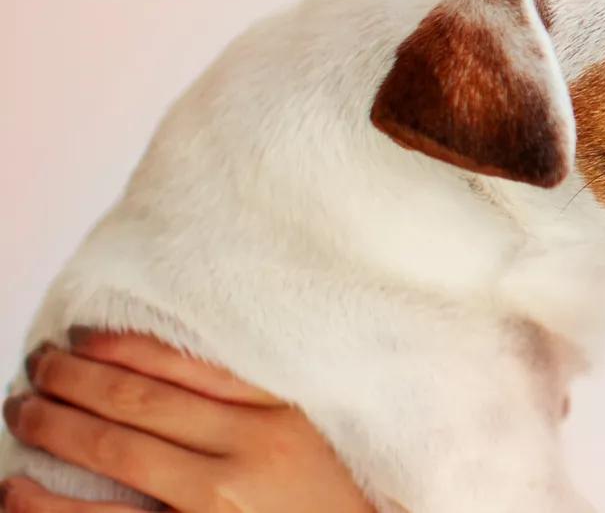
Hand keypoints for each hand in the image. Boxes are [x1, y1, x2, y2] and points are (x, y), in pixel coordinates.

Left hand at [3, 330, 375, 512]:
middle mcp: (249, 452)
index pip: (186, 365)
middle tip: (37, 367)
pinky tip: (13, 491)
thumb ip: (268, 407)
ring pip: (112, 449)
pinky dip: (46, 505)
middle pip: (138, 401)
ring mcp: (215, 504)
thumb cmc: (343, 507)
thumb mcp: (318, 442)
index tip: (82, 337)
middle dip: (72, 378)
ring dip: (53, 425)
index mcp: (283, 416)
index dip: (123, 347)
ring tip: (22, 411)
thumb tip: (190, 375)